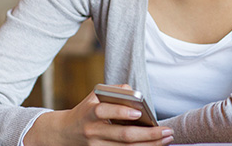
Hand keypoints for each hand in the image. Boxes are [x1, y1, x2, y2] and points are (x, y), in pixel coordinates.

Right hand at [24, 86, 173, 145]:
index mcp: (90, 113)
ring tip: (167, 138)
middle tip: (167, 130)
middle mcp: (93, 131)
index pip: (104, 111)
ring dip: (149, 145)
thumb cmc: (86, 111)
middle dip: (148, 134)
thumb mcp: (94, 97)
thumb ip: (114, 91)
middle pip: (123, 136)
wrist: (64, 133)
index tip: (139, 112)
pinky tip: (155, 145)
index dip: (121, 112)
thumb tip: (134, 92)